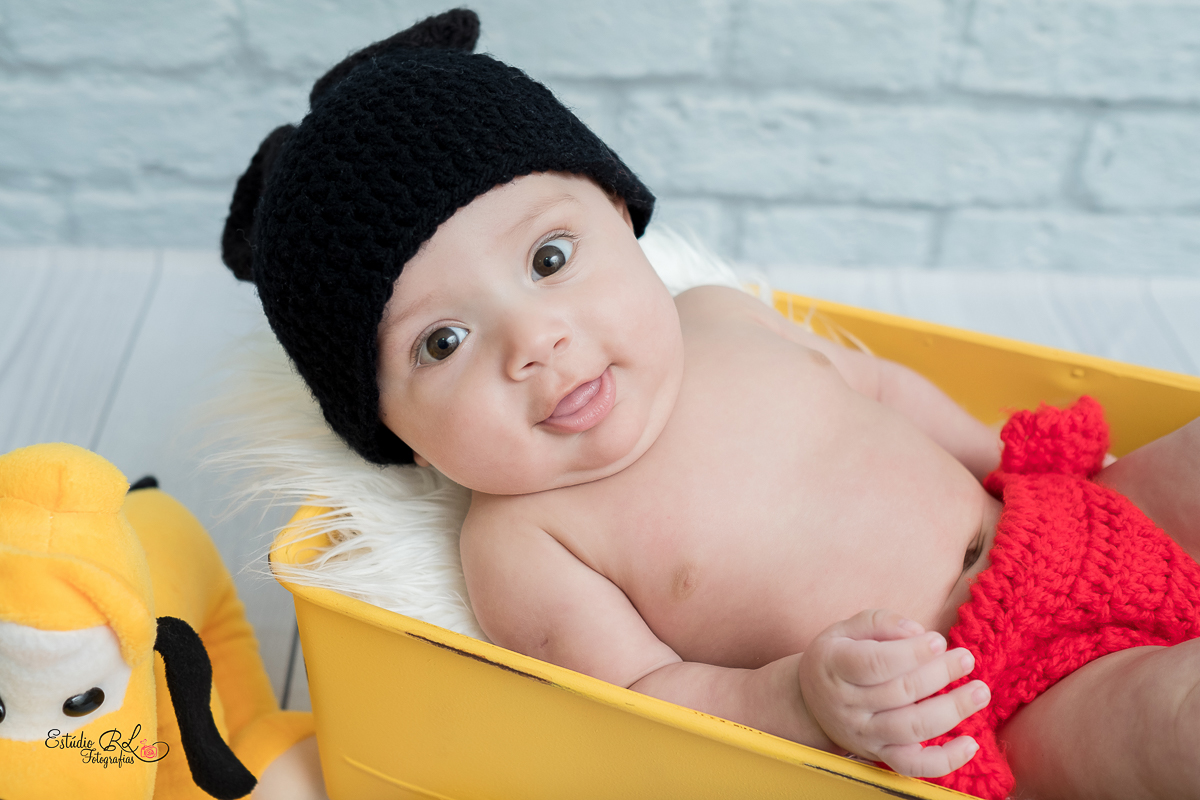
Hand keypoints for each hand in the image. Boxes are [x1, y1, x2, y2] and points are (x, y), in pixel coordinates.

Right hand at [797, 609, 989, 776]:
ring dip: (951, 711)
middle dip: (939, 674)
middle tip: (965, 658)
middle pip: (900, 693)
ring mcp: (863, 733)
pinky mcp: (879, 754)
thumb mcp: (847, 629)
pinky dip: (945, 761)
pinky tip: (970, 744)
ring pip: (911, 729)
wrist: (811, 701)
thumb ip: (880, 622)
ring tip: (979, 691)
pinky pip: (913, 766)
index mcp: (834, 665)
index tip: (937, 640)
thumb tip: (917, 632)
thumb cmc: (837, 656)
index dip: (910, 653)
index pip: (874, 663)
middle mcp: (847, 704)